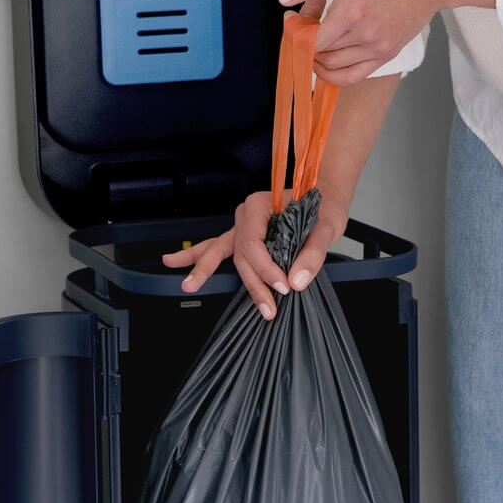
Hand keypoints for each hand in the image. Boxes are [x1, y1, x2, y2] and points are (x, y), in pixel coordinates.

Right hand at [161, 190, 349, 320]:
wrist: (324, 195)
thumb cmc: (323, 207)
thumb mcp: (326, 227)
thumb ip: (312, 254)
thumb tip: (296, 282)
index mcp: (260, 205)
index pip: (254, 244)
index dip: (266, 269)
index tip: (284, 287)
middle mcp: (246, 214)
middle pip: (240, 254)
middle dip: (251, 282)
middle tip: (265, 307)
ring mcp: (242, 225)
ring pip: (220, 251)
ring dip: (204, 269)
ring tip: (188, 285)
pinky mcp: (244, 236)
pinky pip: (218, 247)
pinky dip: (199, 256)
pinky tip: (176, 263)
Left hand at [278, 0, 495, 84]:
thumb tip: (284, 0)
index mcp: (353, 9)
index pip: (312, 40)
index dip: (297, 32)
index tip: (295, 17)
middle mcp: (365, 34)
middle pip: (320, 52)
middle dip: (306, 37)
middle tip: (313, 13)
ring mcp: (377, 49)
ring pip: (331, 66)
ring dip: (317, 53)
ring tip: (324, 28)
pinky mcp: (385, 56)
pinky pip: (350, 77)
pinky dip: (331, 74)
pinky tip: (326, 59)